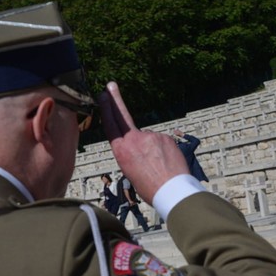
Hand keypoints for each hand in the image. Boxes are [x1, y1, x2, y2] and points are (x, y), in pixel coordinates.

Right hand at [99, 82, 188, 203]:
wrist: (172, 190)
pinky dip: (163, 151)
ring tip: (157, 167)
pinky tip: (166, 163)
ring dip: (152, 149)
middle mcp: (134, 139)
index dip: (106, 109)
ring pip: (149, 139)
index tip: (103, 96)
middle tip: (111, 85)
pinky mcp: (165, 137)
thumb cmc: (150, 187)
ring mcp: (151, 136)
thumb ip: (132, 152)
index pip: (111, 124)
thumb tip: (141, 143)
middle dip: (116, 100)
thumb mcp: (130, 171)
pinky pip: (161, 142)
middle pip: (123, 116)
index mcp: (121, 150)